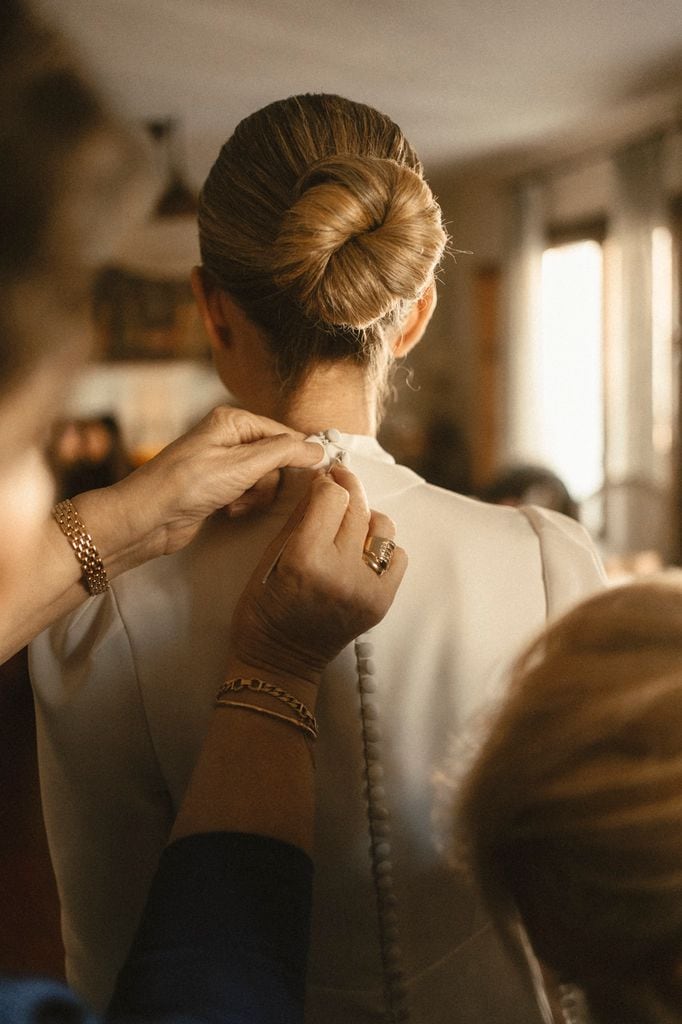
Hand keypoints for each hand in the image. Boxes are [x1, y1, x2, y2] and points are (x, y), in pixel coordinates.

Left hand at [110, 406, 324, 556]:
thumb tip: (318, 448)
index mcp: (233, 421)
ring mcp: (223, 463)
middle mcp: (228, 437)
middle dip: (268, 480)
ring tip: (235, 503)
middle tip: (250, 490)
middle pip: (276, 458)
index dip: (298, 454)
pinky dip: (244, 504)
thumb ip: (284, 453)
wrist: (147, 519)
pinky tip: (227, 511)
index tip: (315, 473)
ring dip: (256, 496)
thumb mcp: (242, 465)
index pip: (283, 433)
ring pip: (265, 479)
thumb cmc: (187, 485)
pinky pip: (249, 493)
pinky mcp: (218, 487)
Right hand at [229, 464, 406, 682]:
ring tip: (349, 525)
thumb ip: (300, 516)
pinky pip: (397, 556)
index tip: (323, 479)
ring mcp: (365, 589)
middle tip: (339, 482)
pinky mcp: (381, 602)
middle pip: (357, 507)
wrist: (280, 660)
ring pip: (383, 527)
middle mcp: (340, 572)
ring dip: (366, 518)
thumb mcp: (270, 556)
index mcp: (305, 559)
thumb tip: (323, 480)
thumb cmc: (263, 608)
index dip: (327, 482)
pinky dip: (382, 547)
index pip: (332, 497)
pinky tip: (362, 552)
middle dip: (347, 489)